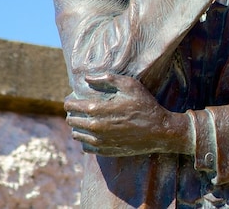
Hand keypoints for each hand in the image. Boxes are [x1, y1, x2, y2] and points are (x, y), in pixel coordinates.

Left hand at [64, 73, 189, 155]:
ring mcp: (99, 141)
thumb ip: (107, 79)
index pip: (71, 106)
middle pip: (71, 121)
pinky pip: (86, 147)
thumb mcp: (130, 85)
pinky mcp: (105, 151)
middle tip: (80, 109)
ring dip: (78, 127)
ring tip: (87, 121)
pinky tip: (94, 133)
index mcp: (97, 109)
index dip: (69, 101)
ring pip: (76, 135)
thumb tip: (87, 78)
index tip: (74, 98)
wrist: (159, 131)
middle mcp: (95, 127)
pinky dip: (86, 139)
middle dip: (73, 113)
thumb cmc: (145, 105)